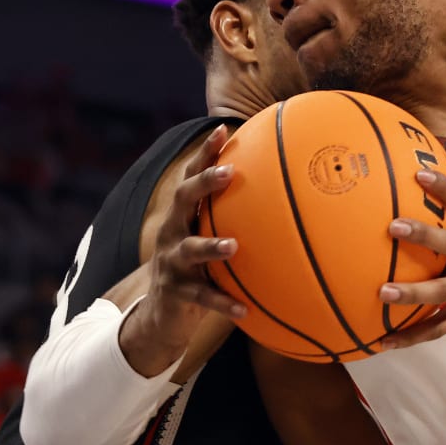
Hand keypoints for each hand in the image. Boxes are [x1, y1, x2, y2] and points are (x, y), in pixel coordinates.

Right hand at [123, 126, 244, 372]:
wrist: (163, 314)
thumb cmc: (198, 269)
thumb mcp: (208, 241)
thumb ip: (233, 221)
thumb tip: (283, 199)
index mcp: (182, 216)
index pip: (192, 176)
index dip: (206, 154)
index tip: (224, 130)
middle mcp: (172, 232)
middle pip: (182, 199)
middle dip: (205, 183)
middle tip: (231, 173)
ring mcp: (171, 262)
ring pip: (190, 249)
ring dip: (211, 246)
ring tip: (233, 245)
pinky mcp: (176, 293)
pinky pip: (202, 297)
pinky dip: (223, 303)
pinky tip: (245, 310)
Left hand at [378, 169, 445, 348]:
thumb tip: (418, 197)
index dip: (444, 188)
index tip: (418, 174)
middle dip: (424, 235)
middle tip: (393, 227)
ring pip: (442, 292)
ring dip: (412, 293)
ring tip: (383, 293)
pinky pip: (438, 329)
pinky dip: (411, 336)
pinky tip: (384, 341)